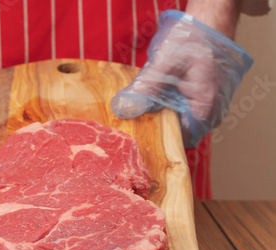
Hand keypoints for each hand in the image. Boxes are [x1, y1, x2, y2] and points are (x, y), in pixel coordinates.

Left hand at [111, 9, 252, 146]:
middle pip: (180, 134)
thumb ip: (144, 89)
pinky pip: (186, 111)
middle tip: (135, 120)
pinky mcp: (206, 99)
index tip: (136, 132)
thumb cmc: (192, 40)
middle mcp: (213, 113)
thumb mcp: (164, 65)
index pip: (179, 140)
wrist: (211, 22)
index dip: (157, 138)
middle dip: (158, 128)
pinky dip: (170, 107)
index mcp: (205, 109)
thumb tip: (123, 110)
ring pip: (183, 122)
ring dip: (163, 116)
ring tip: (144, 106)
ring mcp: (212, 106)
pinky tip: (156, 97)